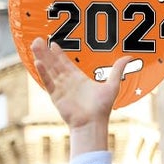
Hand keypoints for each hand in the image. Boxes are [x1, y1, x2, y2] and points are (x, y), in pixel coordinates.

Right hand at [30, 37, 125, 153]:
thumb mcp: (112, 85)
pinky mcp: (55, 96)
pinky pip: (48, 82)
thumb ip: (117, 70)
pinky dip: (43, 73)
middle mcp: (67, 82)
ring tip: (34, 45)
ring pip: (49, 69)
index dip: (59, 54)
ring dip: (42, 57)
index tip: (53, 43)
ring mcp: (60, 88)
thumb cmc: (102, 108)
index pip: (66, 63)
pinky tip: (38, 62)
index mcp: (78, 79)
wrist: (92, 123)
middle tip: (39, 40)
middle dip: (46, 52)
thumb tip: (129, 57)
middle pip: (54, 63)